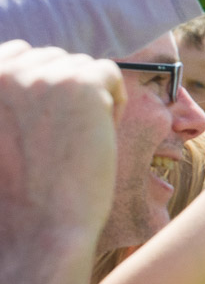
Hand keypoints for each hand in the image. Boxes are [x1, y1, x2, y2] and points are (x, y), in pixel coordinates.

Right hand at [0, 41, 125, 241]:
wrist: (36, 229)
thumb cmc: (13, 193)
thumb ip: (6, 101)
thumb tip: (29, 58)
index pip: (15, 54)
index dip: (39, 89)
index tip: (42, 127)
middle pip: (50, 59)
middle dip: (63, 94)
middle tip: (57, 141)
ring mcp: (37, 74)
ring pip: (80, 67)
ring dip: (88, 101)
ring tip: (72, 143)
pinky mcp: (78, 82)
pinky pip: (109, 74)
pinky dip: (114, 104)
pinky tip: (98, 138)